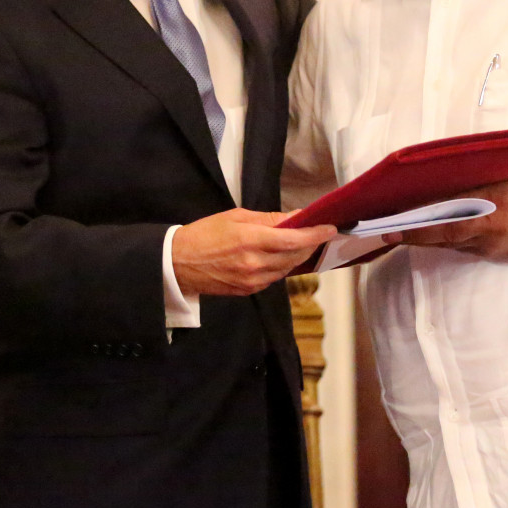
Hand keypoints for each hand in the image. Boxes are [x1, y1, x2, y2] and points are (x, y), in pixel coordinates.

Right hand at [171, 209, 336, 295]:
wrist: (178, 263)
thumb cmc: (205, 234)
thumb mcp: (235, 217)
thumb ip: (268, 219)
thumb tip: (295, 217)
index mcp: (251, 240)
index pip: (294, 240)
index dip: (315, 235)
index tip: (330, 229)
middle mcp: (254, 263)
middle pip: (295, 256)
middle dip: (310, 244)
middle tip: (319, 234)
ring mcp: (252, 280)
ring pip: (287, 269)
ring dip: (297, 256)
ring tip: (301, 244)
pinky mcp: (248, 291)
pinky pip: (274, 278)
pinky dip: (281, 267)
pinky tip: (279, 257)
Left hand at [383, 174, 507, 258]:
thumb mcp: (507, 176)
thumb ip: (479, 179)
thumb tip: (447, 177)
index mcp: (490, 208)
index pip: (446, 222)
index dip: (418, 229)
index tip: (394, 229)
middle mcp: (486, 231)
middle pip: (443, 238)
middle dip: (415, 236)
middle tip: (390, 232)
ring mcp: (489, 247)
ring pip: (451, 244)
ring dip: (429, 238)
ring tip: (404, 230)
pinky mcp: (493, 256)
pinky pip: (464, 249)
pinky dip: (447, 242)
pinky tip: (433, 235)